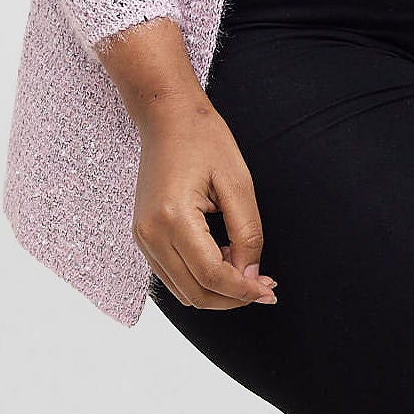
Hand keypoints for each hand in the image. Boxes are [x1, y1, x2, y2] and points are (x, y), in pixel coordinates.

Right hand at [130, 92, 278, 310]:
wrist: (167, 116)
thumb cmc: (203, 138)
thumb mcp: (238, 182)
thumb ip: (248, 233)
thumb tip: (252, 276)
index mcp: (173, 217)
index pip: (211, 275)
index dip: (244, 290)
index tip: (269, 290)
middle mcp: (151, 233)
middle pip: (195, 293)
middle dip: (232, 297)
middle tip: (264, 287)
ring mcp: (143, 237)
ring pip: (183, 291)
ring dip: (216, 290)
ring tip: (243, 265)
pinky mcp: (144, 236)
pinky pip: (172, 275)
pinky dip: (199, 278)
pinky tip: (222, 257)